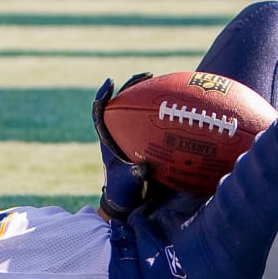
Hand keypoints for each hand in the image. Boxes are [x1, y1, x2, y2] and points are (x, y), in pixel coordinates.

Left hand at [92, 74, 152, 220]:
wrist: (128, 203)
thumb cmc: (123, 192)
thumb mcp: (128, 183)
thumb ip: (134, 175)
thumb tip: (144, 168)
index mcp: (107, 139)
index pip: (100, 112)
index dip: (102, 96)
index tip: (110, 82)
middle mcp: (117, 133)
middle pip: (120, 103)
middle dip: (131, 87)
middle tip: (147, 75)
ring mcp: (130, 136)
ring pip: (135, 109)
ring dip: (145, 94)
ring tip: (160, 82)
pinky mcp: (142, 141)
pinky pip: (150, 121)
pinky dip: (160, 112)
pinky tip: (177, 105)